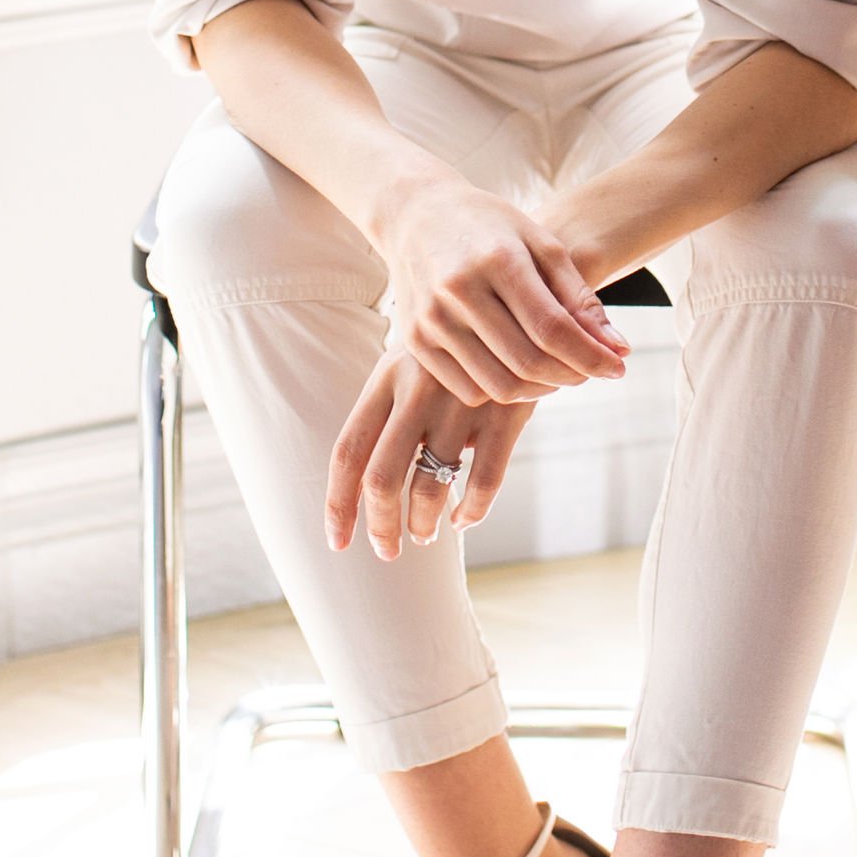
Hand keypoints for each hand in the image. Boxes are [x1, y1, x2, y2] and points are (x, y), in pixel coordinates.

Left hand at [326, 357, 536, 557]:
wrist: (519, 305)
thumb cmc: (453, 350)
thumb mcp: (410, 364)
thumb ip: (385, 414)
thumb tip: (361, 489)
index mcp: (385, 379)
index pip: (347, 451)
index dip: (338, 504)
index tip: (338, 542)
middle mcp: (418, 390)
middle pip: (382, 477)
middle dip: (381, 526)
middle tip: (386, 551)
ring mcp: (462, 400)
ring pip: (432, 484)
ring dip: (424, 522)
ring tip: (425, 534)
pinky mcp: (506, 411)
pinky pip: (485, 480)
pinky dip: (471, 511)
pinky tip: (463, 520)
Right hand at [370, 170, 627, 405]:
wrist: (415, 215)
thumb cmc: (489, 227)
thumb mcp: (540, 243)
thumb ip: (578, 296)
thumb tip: (618, 348)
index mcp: (497, 260)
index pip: (553, 328)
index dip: (591, 356)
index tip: (618, 367)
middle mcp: (459, 291)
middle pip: (528, 362)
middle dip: (571, 375)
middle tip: (590, 370)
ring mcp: (431, 319)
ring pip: (499, 386)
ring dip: (540, 389)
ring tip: (557, 371)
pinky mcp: (415, 340)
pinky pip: (470, 390)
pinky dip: (503, 390)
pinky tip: (519, 370)